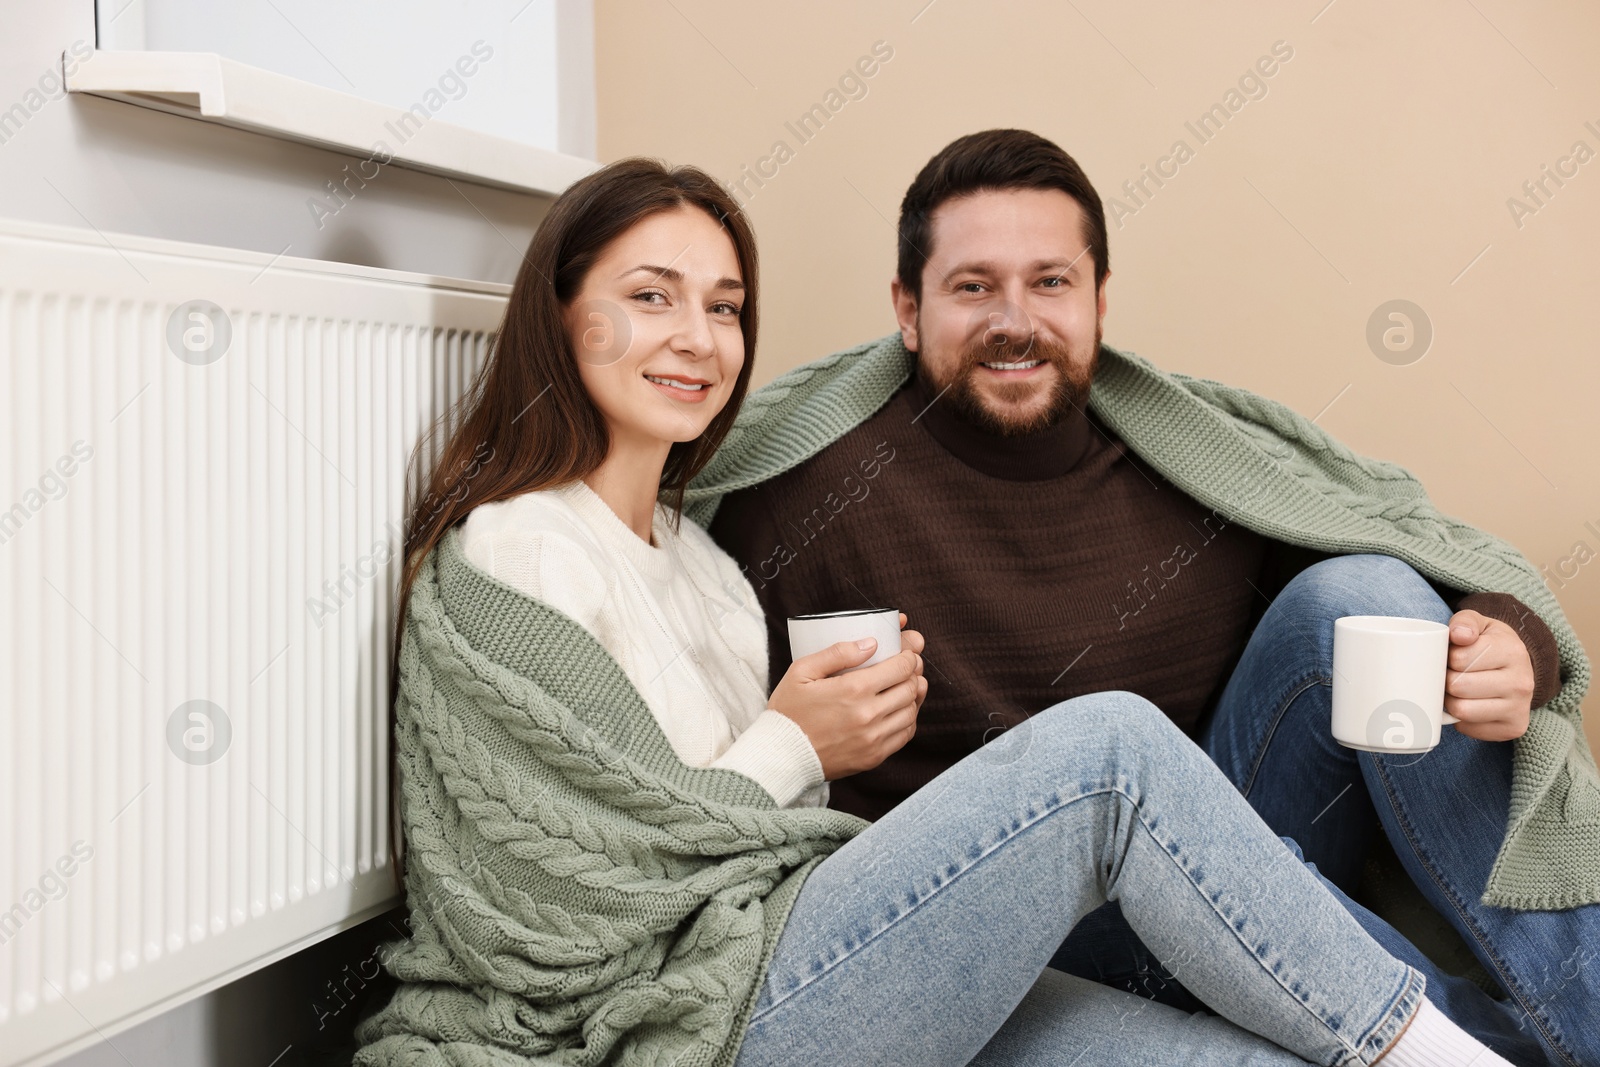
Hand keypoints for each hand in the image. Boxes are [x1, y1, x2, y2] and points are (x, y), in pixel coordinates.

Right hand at [767, 613, 927, 779]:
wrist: (781, 755)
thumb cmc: (789, 711)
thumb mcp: (802, 671)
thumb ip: (837, 653)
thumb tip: (870, 643)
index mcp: (853, 689)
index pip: (900, 668)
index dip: (908, 657)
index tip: (905, 653)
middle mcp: (868, 715)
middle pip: (910, 688)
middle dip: (913, 673)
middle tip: (907, 667)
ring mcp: (873, 738)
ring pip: (911, 711)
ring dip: (913, 696)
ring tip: (906, 686)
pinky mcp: (874, 756)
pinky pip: (905, 734)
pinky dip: (909, 719)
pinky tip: (900, 710)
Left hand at [1445, 609, 1533, 741]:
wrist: (1516, 668)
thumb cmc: (1489, 644)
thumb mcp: (1478, 624)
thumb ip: (1464, 622)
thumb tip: (1459, 635)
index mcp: (1512, 651)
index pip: (1459, 659)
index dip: (1448, 658)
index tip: (1454, 656)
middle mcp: (1521, 682)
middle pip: (1457, 686)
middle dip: (1446, 680)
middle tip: (1453, 674)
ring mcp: (1520, 708)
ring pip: (1461, 710)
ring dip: (1451, 701)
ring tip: (1459, 690)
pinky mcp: (1513, 728)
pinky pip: (1468, 728)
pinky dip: (1460, 719)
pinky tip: (1470, 705)